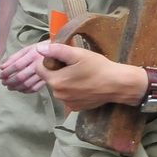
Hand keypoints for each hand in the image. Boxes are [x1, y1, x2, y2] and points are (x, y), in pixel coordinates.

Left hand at [0, 45, 48, 92]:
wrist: (58, 51)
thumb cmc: (40, 50)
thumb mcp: (27, 49)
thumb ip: (14, 57)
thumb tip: (2, 67)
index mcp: (33, 54)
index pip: (16, 66)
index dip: (7, 72)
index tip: (1, 76)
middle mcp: (38, 64)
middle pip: (21, 76)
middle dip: (10, 81)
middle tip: (4, 83)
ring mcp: (44, 73)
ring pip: (27, 84)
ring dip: (16, 87)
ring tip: (10, 87)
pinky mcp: (48, 79)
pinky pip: (35, 88)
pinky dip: (26, 90)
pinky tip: (21, 89)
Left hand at [5, 42, 144, 111]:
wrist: (117, 85)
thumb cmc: (98, 67)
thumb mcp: (78, 54)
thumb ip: (57, 50)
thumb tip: (39, 49)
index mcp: (55, 81)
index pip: (40, 68)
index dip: (49, 60)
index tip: (63, 58)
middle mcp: (58, 94)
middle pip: (51, 78)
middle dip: (59, 71)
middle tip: (75, 65)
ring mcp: (67, 103)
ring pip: (60, 88)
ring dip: (66, 81)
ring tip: (82, 75)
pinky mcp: (76, 107)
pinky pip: (69, 97)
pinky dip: (74, 91)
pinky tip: (85, 85)